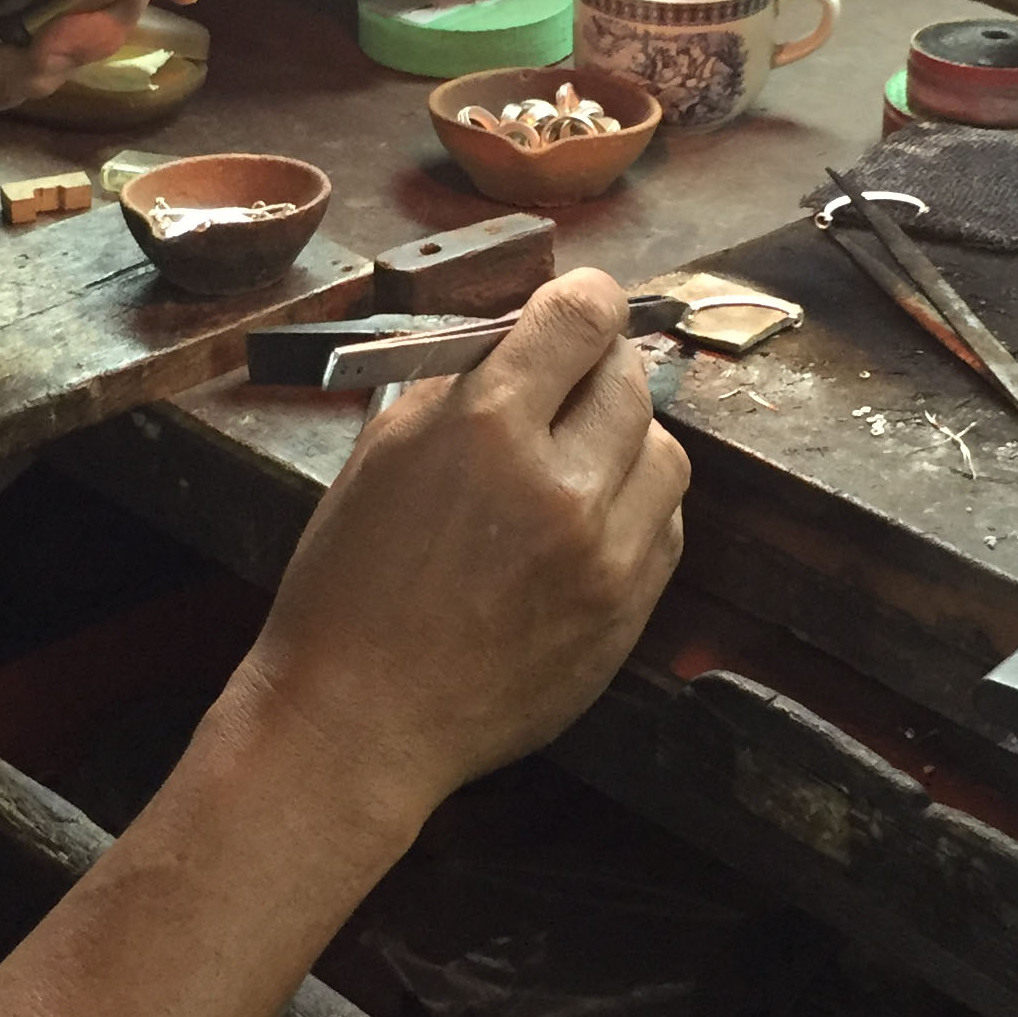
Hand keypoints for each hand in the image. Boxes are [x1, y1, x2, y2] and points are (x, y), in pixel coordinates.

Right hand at [233, 270, 688, 832]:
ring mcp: (605, 557)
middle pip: (631, 379)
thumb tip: (521, 334)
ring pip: (666, 452)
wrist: (360, 719)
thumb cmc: (349, 582)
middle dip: (599, 368)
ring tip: (575, 459)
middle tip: (565, 384)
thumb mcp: (382, 450)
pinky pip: (668, 527)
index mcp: (487, 429)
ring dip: (626, 440)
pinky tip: (585, 522)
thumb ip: (460, 382)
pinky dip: (637, 509)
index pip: (581, 318)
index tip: (576, 306)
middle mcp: (560, 486)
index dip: (583, 298)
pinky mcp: (627, 614)